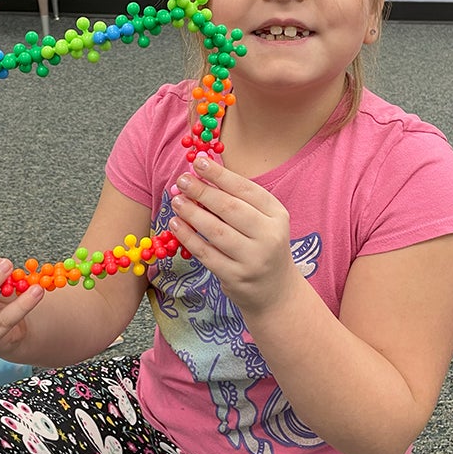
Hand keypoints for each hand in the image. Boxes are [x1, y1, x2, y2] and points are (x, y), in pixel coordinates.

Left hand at [168, 155, 300, 317]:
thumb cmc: (262, 246)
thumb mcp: (262, 220)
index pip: (246, 190)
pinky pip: (206, 253)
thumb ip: (237, 199)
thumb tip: (202, 172)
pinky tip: (175, 224)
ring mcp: (253, 259)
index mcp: (277, 215)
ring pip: (216, 231)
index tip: (198, 162)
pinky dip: (188, 237)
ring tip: (176, 200)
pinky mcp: (236, 277)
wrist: (275, 291)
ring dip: (192, 213)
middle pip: (230, 208)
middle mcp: (269, 236)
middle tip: (182, 180)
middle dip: (202, 191)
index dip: (220, 174)